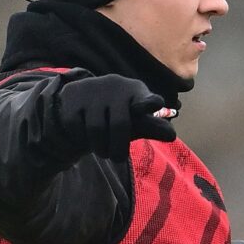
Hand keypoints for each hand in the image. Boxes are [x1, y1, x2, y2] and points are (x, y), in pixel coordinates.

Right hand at [51, 74, 175, 153]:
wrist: (81, 102)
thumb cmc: (118, 115)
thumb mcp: (137, 121)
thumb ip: (152, 128)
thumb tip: (171, 135)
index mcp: (137, 90)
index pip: (147, 98)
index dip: (150, 103)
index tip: (155, 104)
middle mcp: (116, 84)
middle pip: (120, 124)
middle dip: (119, 147)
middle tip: (117, 159)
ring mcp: (92, 88)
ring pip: (97, 128)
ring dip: (100, 146)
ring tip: (103, 151)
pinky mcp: (72, 94)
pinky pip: (76, 125)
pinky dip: (81, 137)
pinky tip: (85, 137)